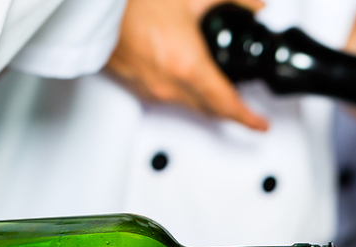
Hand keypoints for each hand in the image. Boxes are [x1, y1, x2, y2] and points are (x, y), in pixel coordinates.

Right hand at [106, 0, 268, 130]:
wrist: (95, 5)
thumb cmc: (133, 1)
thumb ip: (233, 0)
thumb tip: (256, 5)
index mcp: (187, 65)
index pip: (226, 104)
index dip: (248, 118)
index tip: (261, 124)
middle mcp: (168, 84)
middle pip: (209, 110)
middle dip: (229, 110)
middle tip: (244, 106)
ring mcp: (149, 89)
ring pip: (187, 105)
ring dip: (205, 100)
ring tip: (216, 86)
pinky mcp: (135, 87)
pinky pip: (167, 98)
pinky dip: (182, 93)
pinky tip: (184, 75)